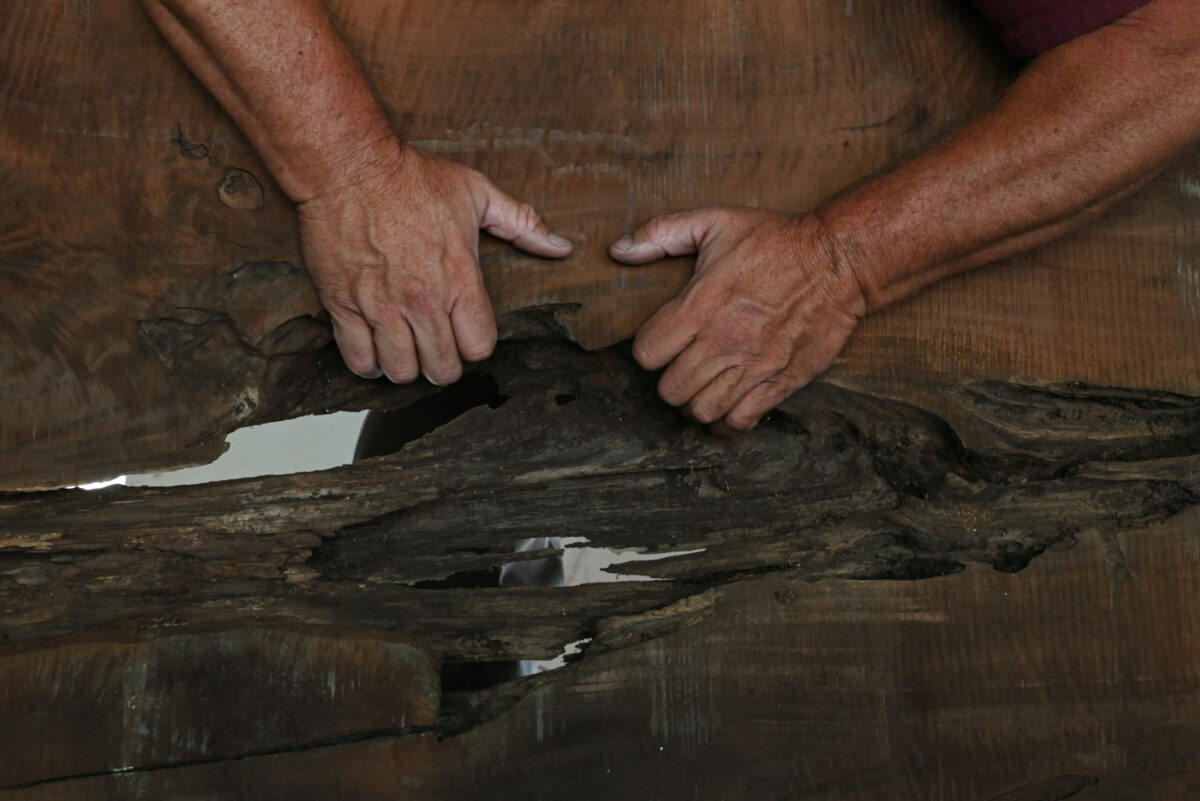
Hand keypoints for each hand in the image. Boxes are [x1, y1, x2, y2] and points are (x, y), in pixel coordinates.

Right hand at [298, 141, 572, 383]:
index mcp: (459, 279)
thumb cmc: (412, 178)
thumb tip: (561, 247)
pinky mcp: (343, 305)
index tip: (467, 332)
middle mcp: (422, 300)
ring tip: (406, 348)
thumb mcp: (477, 192)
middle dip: (443, 364)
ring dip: (406, 366)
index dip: (476, 345)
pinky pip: (359, 360)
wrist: (349, 165)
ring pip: (401, 371)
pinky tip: (374, 348)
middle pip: (442, 369)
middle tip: (437, 348)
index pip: (479, 347)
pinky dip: (368, 364)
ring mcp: (381, 306)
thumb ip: (522, 224)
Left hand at [609, 206, 865, 434]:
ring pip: (701, 411)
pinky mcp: (781, 382)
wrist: (840, 262)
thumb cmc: (776, 241)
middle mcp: (724, 341)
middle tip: (682, 366)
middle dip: (669, 380)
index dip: (648, 350)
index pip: (647, 353)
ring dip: (695, 403)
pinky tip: (727, 405)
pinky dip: (727, 422)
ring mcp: (753, 366)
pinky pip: (740, 422)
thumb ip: (661, 233)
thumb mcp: (715, 221)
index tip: (662, 342)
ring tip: (702, 387)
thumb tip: (618, 251)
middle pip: (670, 389)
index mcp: (701, 305)